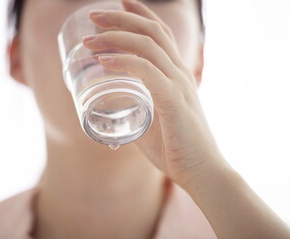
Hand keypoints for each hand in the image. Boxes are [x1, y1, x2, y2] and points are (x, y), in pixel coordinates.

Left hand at [83, 0, 225, 187]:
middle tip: (94, 15)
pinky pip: (148, 72)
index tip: (119, 4)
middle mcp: (179, 73)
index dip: (140, 15)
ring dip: (116, 37)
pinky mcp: (174, 101)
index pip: (160, 34)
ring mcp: (179, 85)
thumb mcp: (150, 124)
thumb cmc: (176, 149)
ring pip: (148, 46)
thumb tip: (110, 111)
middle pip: (151, 32)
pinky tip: (104, 61)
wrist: (200, 171)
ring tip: (89, 39)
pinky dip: (124, 63)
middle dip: (121, 19)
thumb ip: (135, 113)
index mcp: (176, 75)